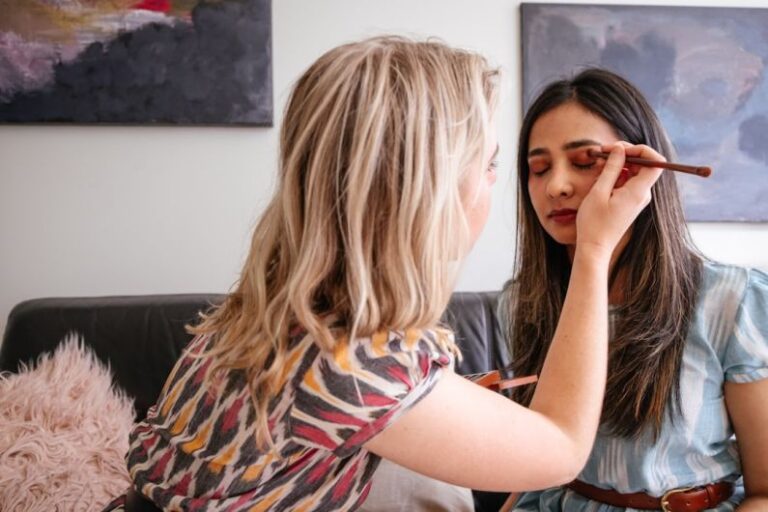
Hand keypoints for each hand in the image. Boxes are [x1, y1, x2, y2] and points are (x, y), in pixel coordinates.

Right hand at [575, 142, 663, 257]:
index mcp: (638, 191)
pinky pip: (627, 182)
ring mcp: (637, 199)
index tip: (620, 148)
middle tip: (603, 151)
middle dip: (625, 154)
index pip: (655, 162)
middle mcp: (642, 194)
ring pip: (633, 172)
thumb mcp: (599, 192)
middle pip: (643, 164)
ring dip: (617, 165)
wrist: (595, 247)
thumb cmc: (594, 223)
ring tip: (597, 166)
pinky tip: (600, 179)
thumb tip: (619, 149)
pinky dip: (615, 176)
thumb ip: (611, 168)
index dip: (641, 150)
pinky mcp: (630, 203)